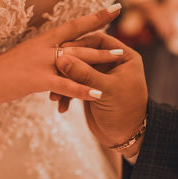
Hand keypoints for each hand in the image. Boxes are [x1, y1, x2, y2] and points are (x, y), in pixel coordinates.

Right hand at [0, 5, 121, 103]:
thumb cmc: (3, 70)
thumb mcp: (26, 57)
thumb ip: (44, 55)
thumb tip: (59, 54)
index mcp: (43, 40)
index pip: (74, 25)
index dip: (95, 17)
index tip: (113, 9)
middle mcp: (44, 46)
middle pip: (80, 40)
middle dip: (104, 39)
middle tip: (125, 39)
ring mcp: (41, 62)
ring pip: (76, 59)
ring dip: (100, 59)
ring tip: (121, 59)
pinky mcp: (36, 79)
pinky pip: (65, 85)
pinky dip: (82, 89)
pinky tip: (98, 93)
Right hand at [53, 33, 147, 156]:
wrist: (125, 137)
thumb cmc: (124, 112)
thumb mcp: (105, 90)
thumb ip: (84, 73)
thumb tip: (61, 58)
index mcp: (123, 57)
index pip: (99, 40)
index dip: (80, 44)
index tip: (62, 50)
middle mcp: (111, 63)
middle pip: (85, 55)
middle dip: (68, 65)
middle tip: (53, 71)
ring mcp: (100, 76)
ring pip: (76, 70)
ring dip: (64, 81)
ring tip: (53, 95)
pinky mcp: (90, 88)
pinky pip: (74, 84)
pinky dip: (67, 93)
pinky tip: (60, 105)